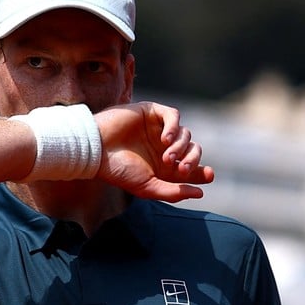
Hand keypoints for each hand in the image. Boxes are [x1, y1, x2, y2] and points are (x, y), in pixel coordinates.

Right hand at [94, 102, 214, 201]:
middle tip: (182, 170)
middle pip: (193, 149)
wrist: (96, 150)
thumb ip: (173, 192)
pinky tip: (165, 140)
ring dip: (181, 147)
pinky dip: (174, 127)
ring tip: (166, 158)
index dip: (203, 171)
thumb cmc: (118, 171)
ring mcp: (158, 129)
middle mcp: (163, 147)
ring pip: (185, 134)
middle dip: (192, 160)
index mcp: (164, 166)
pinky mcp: (151, 112)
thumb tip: (200, 192)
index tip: (208, 175)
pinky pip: (173, 115)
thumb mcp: (147, 187)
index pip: (192, 167)